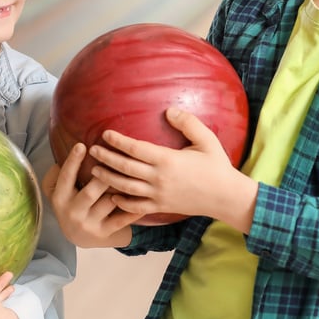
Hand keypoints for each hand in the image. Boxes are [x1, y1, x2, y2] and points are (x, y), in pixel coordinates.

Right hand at [42, 143, 140, 247]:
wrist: (77, 237)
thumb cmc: (71, 204)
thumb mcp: (60, 191)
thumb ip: (60, 174)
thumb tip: (69, 151)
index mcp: (60, 198)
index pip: (66, 177)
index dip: (73, 162)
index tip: (82, 145)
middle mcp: (73, 212)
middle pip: (90, 192)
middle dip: (104, 176)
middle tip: (116, 159)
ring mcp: (89, 224)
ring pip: (108, 203)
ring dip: (121, 189)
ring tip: (135, 175)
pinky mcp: (103, 233)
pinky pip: (121, 220)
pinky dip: (133, 209)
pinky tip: (144, 198)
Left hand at [90, 108, 258, 232]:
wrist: (225, 197)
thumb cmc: (217, 165)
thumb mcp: (206, 140)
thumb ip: (188, 123)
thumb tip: (168, 111)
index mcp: (167, 160)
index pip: (135, 149)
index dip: (118, 141)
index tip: (106, 134)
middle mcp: (159, 178)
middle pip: (125, 168)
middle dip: (106, 158)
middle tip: (93, 150)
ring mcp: (158, 195)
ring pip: (126, 188)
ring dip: (108, 179)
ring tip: (94, 172)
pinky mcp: (161, 207)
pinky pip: (136, 207)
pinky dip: (122, 203)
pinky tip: (112, 197)